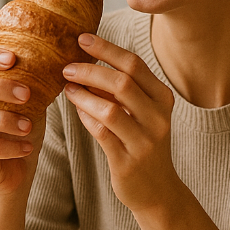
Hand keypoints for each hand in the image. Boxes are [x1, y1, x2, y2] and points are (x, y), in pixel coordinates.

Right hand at [0, 48, 45, 195]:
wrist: (18, 166)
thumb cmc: (23, 126)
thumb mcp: (32, 102)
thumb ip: (34, 83)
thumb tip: (56, 63)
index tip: (13, 59)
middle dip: (0, 87)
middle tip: (26, 95)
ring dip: (5, 119)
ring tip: (28, 126)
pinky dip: (9, 146)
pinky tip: (26, 147)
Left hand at [61, 34, 177, 210]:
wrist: (158, 190)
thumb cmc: (143, 144)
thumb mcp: (142, 113)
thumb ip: (123, 90)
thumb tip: (88, 62)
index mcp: (163, 98)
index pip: (135, 64)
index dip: (106, 49)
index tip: (82, 38)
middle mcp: (159, 117)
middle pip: (122, 82)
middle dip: (90, 70)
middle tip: (67, 66)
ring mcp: (145, 140)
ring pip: (109, 108)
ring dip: (83, 94)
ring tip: (66, 87)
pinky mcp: (128, 161)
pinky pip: (101, 132)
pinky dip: (85, 117)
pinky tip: (75, 108)